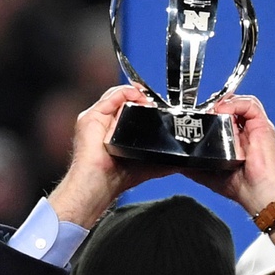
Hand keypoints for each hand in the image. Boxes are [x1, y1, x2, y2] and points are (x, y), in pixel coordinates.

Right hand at [47, 85, 173, 228]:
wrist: (101, 181)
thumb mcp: (148, 163)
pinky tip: (137, 97)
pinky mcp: (92, 116)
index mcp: (115, 130)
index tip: (156, 104)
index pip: (128, 107)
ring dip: (136, 95)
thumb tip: (182, 161)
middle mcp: (105, 122)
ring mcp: (98, 118)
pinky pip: (111, 97)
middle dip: (141, 98)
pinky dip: (126, 93)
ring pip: (117, 95)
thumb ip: (162, 158)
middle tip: (153, 103)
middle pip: (123, 99)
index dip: (143, 103)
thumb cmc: (118, 177)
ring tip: (147, 102)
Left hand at [183, 95, 274, 245]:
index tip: (198, 118)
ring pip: (239, 102)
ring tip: (213, 114)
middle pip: (230, 107)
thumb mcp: (209, 174)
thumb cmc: (242, 188)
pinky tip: (224, 113)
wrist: (258, 193)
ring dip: (224, 104)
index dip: (210, 114)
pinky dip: (235, 104)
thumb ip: (194, 165)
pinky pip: (250, 104)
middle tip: (203, 115)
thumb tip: (177, 162)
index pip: (223, 117)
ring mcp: (254, 127)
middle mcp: (246, 131)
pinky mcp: (262, 125)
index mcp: (235, 140)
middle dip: (214, 107)